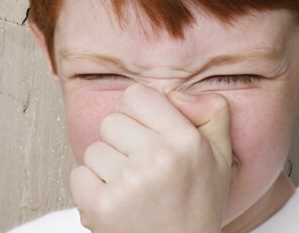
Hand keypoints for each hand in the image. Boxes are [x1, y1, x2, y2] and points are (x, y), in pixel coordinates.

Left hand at [70, 83, 232, 231]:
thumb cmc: (195, 206)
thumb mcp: (220, 155)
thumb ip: (210, 112)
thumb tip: (178, 92)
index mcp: (185, 141)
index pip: (136, 95)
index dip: (135, 113)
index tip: (144, 133)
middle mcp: (157, 159)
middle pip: (110, 121)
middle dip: (120, 141)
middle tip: (141, 168)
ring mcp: (127, 183)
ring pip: (93, 149)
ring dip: (106, 168)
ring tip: (131, 189)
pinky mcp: (102, 206)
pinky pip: (78, 174)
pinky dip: (90, 188)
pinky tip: (116, 201)